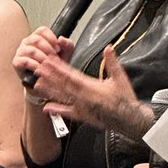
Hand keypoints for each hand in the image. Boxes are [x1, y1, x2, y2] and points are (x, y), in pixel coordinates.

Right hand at [13, 26, 72, 83]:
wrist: (44, 82)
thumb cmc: (52, 66)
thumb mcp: (64, 55)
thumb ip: (67, 46)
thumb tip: (62, 39)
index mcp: (37, 37)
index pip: (42, 30)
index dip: (51, 38)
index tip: (58, 48)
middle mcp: (27, 42)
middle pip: (36, 39)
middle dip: (48, 49)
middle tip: (54, 58)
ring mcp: (21, 51)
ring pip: (31, 50)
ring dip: (42, 58)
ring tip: (48, 64)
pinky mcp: (17, 62)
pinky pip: (25, 61)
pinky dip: (34, 65)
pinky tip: (40, 68)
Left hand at [34, 45, 153, 138]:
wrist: (130, 120)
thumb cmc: (125, 99)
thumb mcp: (121, 78)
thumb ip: (113, 63)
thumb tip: (109, 47)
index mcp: (91, 88)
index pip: (71, 76)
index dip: (59, 69)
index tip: (49, 62)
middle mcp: (83, 98)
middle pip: (63, 85)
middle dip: (50, 76)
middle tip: (38, 68)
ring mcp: (82, 108)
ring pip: (62, 98)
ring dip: (50, 90)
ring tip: (37, 84)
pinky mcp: (83, 116)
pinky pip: (67, 113)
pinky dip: (57, 110)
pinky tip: (46, 107)